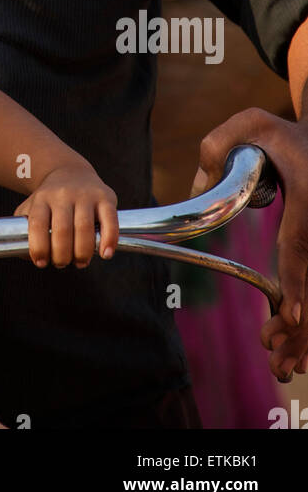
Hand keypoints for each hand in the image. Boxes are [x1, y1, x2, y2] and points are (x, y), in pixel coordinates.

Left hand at [15, 161, 118, 268]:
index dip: (39, 247)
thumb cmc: (49, 200)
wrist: (71, 171)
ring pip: (84, 228)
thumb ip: (23, 230)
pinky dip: (109, 240)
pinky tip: (105, 254)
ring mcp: (85, 194)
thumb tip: (28, 256)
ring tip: (80, 262)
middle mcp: (63, 195)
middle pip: (62, 230)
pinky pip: (110, 220)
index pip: (38, 224)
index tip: (41, 262)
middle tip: (62, 263)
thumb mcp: (31, 208)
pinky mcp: (105, 197)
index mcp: (42, 199)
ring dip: (82, 253)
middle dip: (61, 255)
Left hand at [191, 108, 307, 378]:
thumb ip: (217, 145)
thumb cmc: (279, 134)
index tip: (291, 315)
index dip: (297, 282)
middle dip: (300, 326)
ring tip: (284, 368)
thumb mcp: (250, 123)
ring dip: (305, 334)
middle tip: (275, 356)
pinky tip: (295, 352)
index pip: (300, 243)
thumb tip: (195, 188)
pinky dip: (305, 318)